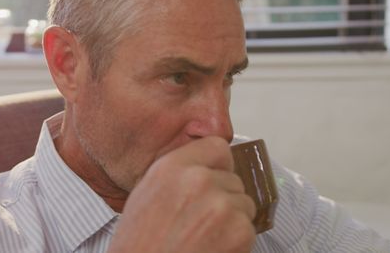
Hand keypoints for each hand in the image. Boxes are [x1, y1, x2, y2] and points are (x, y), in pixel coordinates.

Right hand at [108, 136, 256, 252]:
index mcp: (172, 167)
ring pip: (244, 204)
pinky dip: (237, 243)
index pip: (217, 147)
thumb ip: (178, 174)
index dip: (218, 166)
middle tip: (201, 222)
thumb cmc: (140, 246)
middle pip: (233, 179)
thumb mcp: (146, 195)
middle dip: (223, 199)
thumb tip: (205, 169)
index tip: (214, 179)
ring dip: (232, 221)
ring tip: (204, 238)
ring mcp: (221, 205)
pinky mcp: (239, 231)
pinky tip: (212, 250)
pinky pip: (250, 229)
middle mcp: (198, 180)